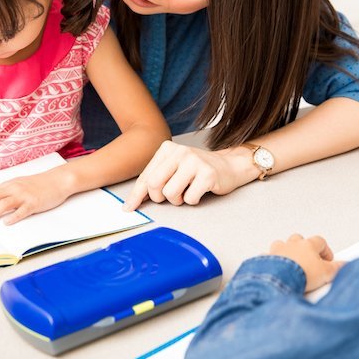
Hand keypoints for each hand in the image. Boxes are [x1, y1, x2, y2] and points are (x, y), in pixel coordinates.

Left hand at [0, 170, 70, 227]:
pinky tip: (6, 224)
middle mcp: (13, 188)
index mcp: (7, 185)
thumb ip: (5, 193)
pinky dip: (13, 217)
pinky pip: (23, 210)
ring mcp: (24, 195)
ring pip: (3, 205)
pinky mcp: (35, 202)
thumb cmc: (39, 184)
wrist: (59, 180)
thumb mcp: (18, 185)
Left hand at [123, 141, 251, 209]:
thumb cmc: (197, 171)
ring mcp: (194, 161)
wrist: (229, 166)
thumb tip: (131, 203)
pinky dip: (193, 201)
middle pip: (154, 185)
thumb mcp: (173, 170)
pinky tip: (200, 191)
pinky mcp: (208, 174)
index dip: (136, 195)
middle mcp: (180, 152)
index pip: (146, 176)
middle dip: (160, 198)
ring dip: (178, 200)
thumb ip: (154, 181)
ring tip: (187, 191)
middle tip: (171, 196)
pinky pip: (190, 199)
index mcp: (167, 149)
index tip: (128, 208)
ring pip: (171, 194)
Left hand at [268, 234, 344, 291]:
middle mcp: (291, 244)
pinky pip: (268, 257)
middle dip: (305, 249)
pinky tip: (278, 272)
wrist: (280, 280)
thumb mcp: (326, 273)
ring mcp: (278, 251)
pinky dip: (273, 262)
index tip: (328, 260)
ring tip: (294, 266)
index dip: (325, 250)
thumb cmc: (301, 274)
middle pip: (300, 239)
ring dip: (288, 252)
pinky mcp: (266, 260)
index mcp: (307, 244)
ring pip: (283, 245)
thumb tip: (344, 266)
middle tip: (311, 262)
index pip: (320, 241)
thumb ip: (336, 268)